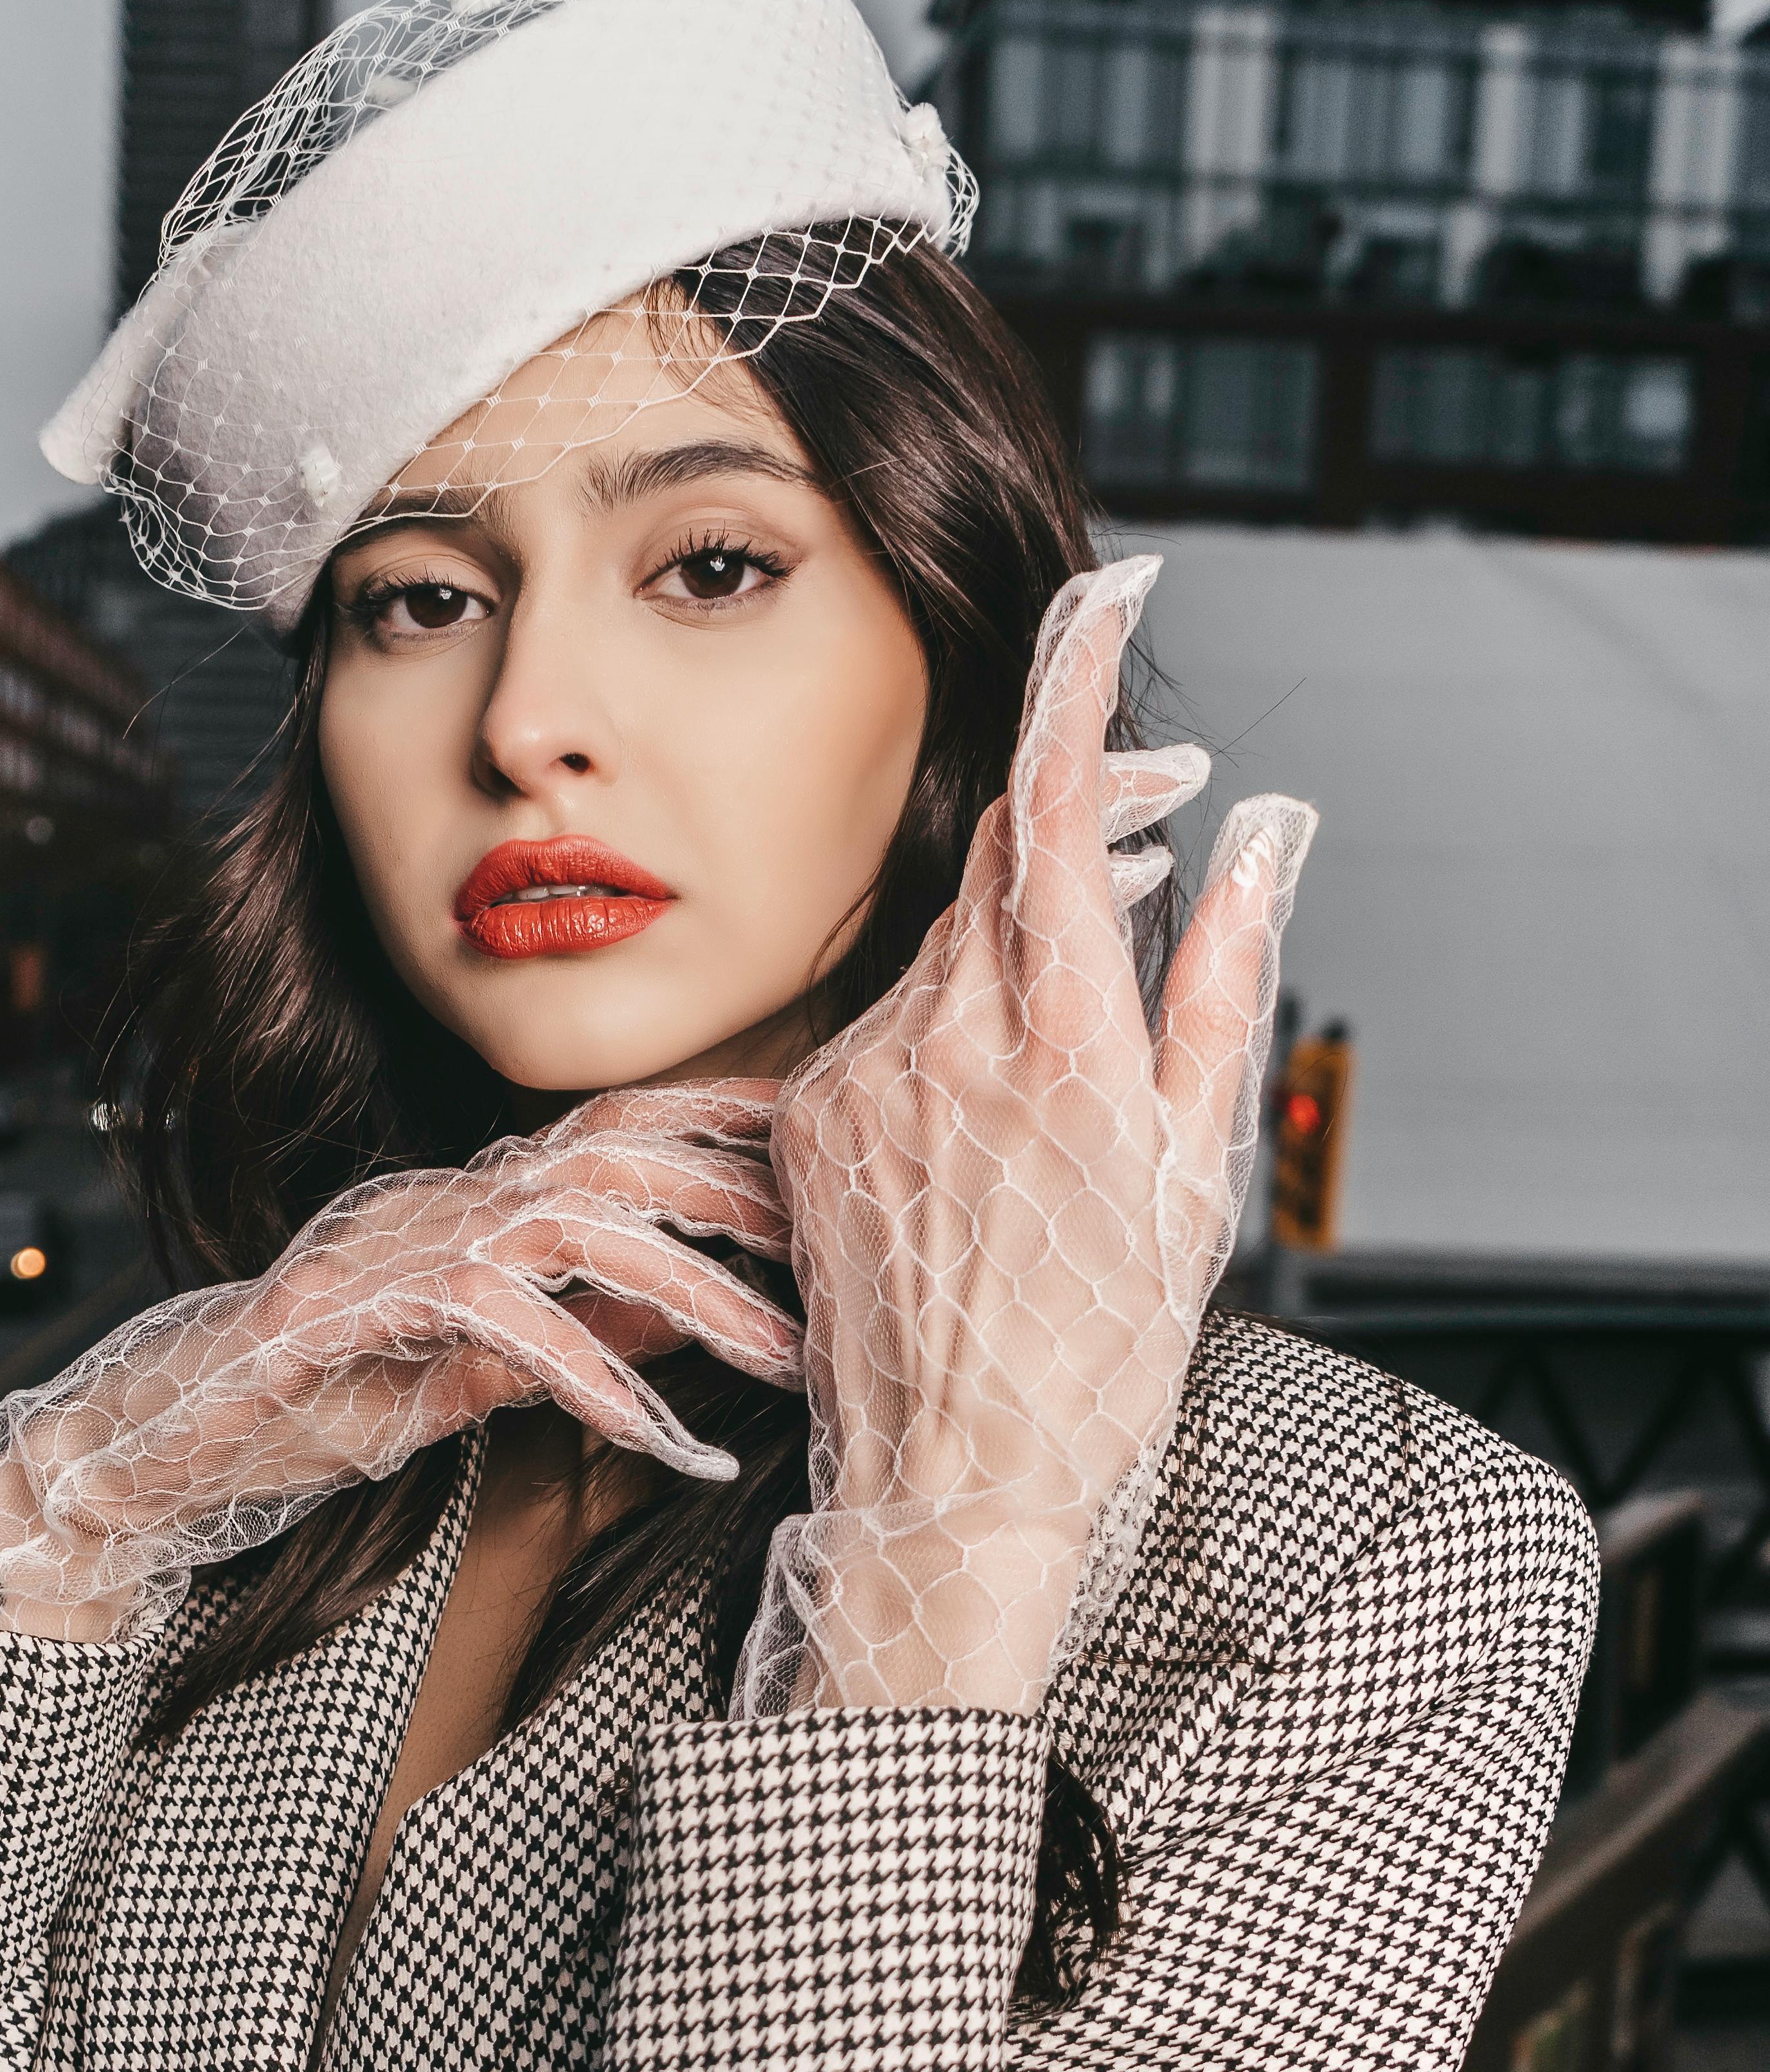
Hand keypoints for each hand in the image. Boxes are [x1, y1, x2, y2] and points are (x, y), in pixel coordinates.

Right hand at [0, 1088, 802, 1641]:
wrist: (162, 1438)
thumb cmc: (312, 1403)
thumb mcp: (469, 1369)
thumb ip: (573, 1331)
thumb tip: (687, 1308)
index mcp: (471, 1200)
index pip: (617, 1132)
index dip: (723, 1122)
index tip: (830, 1141)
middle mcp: (443, 1201)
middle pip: (622, 1159)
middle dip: (745, 1196)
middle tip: (852, 1252)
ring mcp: (399, 1248)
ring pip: (581, 1232)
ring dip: (701, 1296)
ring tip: (789, 1357)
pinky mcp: (359, 1310)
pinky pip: (499, 1329)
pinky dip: (591, 1378)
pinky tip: (660, 1436)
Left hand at [742, 554, 1313, 1718]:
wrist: (951, 1480)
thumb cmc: (1095, 1347)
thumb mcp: (1198, 1165)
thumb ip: (1220, 979)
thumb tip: (1265, 834)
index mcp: (1064, 1039)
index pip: (1060, 800)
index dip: (1081, 678)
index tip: (1108, 591)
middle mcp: (949, 1036)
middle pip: (1003, 862)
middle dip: (1077, 823)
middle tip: (1157, 826)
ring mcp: (864, 1074)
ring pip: (947, 950)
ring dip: (1013, 960)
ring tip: (1059, 1081)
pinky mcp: (806, 1118)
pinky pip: (884, 1027)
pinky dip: (940, 1038)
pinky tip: (977, 1135)